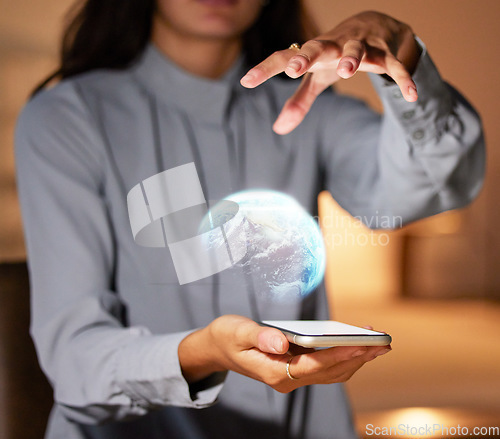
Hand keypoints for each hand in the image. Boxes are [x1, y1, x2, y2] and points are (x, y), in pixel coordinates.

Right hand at [178, 315, 390, 392]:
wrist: (218, 348)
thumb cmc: (227, 337)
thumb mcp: (237, 332)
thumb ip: (260, 337)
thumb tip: (281, 343)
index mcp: (274, 372)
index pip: (314, 365)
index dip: (339, 354)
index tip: (362, 343)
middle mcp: (286, 379)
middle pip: (329, 372)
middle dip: (357, 357)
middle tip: (382, 343)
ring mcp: (292, 377)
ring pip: (331, 373)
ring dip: (355, 360)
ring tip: (377, 344)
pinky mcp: (295, 369)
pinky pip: (325, 367)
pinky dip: (343, 357)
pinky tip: (355, 344)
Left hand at [240, 11, 420, 134]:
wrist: (376, 24)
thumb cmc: (337, 55)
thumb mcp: (318, 78)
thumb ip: (299, 101)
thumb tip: (277, 128)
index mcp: (313, 52)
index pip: (285, 58)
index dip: (266, 69)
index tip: (246, 81)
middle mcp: (334, 45)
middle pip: (318, 47)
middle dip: (307, 56)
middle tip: (295, 68)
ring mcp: (361, 45)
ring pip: (357, 49)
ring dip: (353, 58)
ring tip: (348, 71)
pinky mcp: (386, 51)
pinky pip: (395, 65)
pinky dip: (403, 78)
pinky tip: (410, 94)